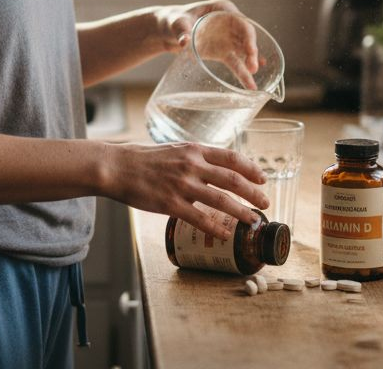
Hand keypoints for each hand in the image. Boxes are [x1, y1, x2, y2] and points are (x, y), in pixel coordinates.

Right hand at [103, 141, 269, 238]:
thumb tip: (216, 167)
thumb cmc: (144, 159)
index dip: (251, 169)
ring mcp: (182, 185)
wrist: (117, 167)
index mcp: (194, 150)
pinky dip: (216, 227)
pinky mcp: (170, 204)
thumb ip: (196, 157)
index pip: (231, 158)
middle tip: (265, 203)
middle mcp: (191, 165)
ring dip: (241, 212)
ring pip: (221, 200)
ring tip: (252, 220)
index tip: (262, 178)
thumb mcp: (175, 149)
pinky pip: (199, 219)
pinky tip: (225, 234)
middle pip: (232, 180)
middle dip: (253, 193)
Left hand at [153, 0, 263, 89]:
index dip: (249, 36)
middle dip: (251, 52)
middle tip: (252, 67)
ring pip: (243, 51)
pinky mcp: (221, 51)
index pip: (241, 22)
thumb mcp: (177, 22)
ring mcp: (227, 38)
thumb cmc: (173, 19)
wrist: (166, 30)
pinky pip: (234, 62)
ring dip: (249, 64)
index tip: (250, 50)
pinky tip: (251, 82)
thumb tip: (184, 41)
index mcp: (222, 8)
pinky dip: (242, 71)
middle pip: (246, 37)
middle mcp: (229, 22)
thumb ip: (182, 30)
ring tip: (252, 82)